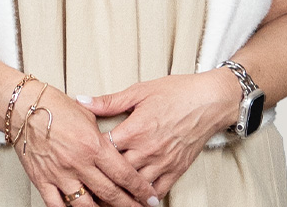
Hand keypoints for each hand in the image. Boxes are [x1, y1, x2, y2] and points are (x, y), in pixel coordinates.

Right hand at [12, 82, 159, 206]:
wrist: (25, 107)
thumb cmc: (56, 106)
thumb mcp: (87, 113)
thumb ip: (103, 132)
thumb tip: (118, 144)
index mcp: (94, 144)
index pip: (123, 173)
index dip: (139, 188)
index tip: (150, 197)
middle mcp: (79, 162)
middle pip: (109, 193)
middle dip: (128, 205)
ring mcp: (60, 174)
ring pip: (86, 205)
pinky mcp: (43, 181)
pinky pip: (58, 206)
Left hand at [79, 71, 238, 199]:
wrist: (209, 100)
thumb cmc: (177, 92)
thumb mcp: (140, 91)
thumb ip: (109, 101)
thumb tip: (82, 100)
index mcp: (134, 129)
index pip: (103, 149)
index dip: (89, 154)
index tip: (78, 156)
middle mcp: (147, 150)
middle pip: (116, 173)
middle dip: (100, 178)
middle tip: (85, 183)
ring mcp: (161, 163)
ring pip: (133, 187)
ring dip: (118, 193)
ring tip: (103, 198)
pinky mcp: (175, 171)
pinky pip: (156, 192)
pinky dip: (143, 198)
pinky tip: (133, 201)